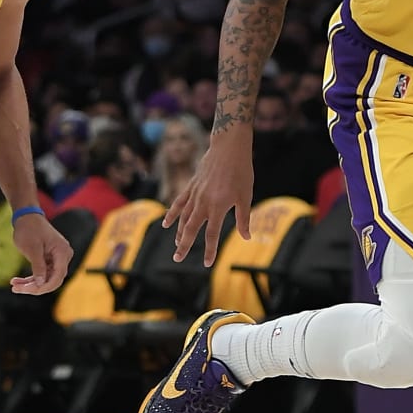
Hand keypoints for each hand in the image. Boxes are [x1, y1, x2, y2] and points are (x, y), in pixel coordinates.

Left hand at [10, 214, 72, 294]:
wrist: (26, 216)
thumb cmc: (29, 228)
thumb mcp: (32, 248)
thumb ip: (38, 266)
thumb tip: (41, 283)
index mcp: (62, 252)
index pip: (58, 276)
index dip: (45, 286)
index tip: (29, 290)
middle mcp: (63, 256)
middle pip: (52, 280)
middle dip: (35, 287)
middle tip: (16, 289)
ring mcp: (57, 259)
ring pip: (46, 278)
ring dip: (30, 284)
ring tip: (13, 286)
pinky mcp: (49, 260)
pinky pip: (42, 273)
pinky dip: (30, 278)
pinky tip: (16, 281)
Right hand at [166, 134, 252, 265]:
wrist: (228, 148)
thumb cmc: (241, 172)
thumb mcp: (246, 197)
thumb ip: (244, 219)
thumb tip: (246, 237)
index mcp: (218, 207)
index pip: (211, 234)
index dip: (209, 250)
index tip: (207, 263)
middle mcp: (203, 203)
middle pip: (190, 229)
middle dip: (184, 245)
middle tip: (177, 258)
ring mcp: (195, 194)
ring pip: (183, 217)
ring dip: (179, 232)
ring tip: (177, 245)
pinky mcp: (191, 186)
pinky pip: (179, 203)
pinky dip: (172, 214)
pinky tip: (166, 223)